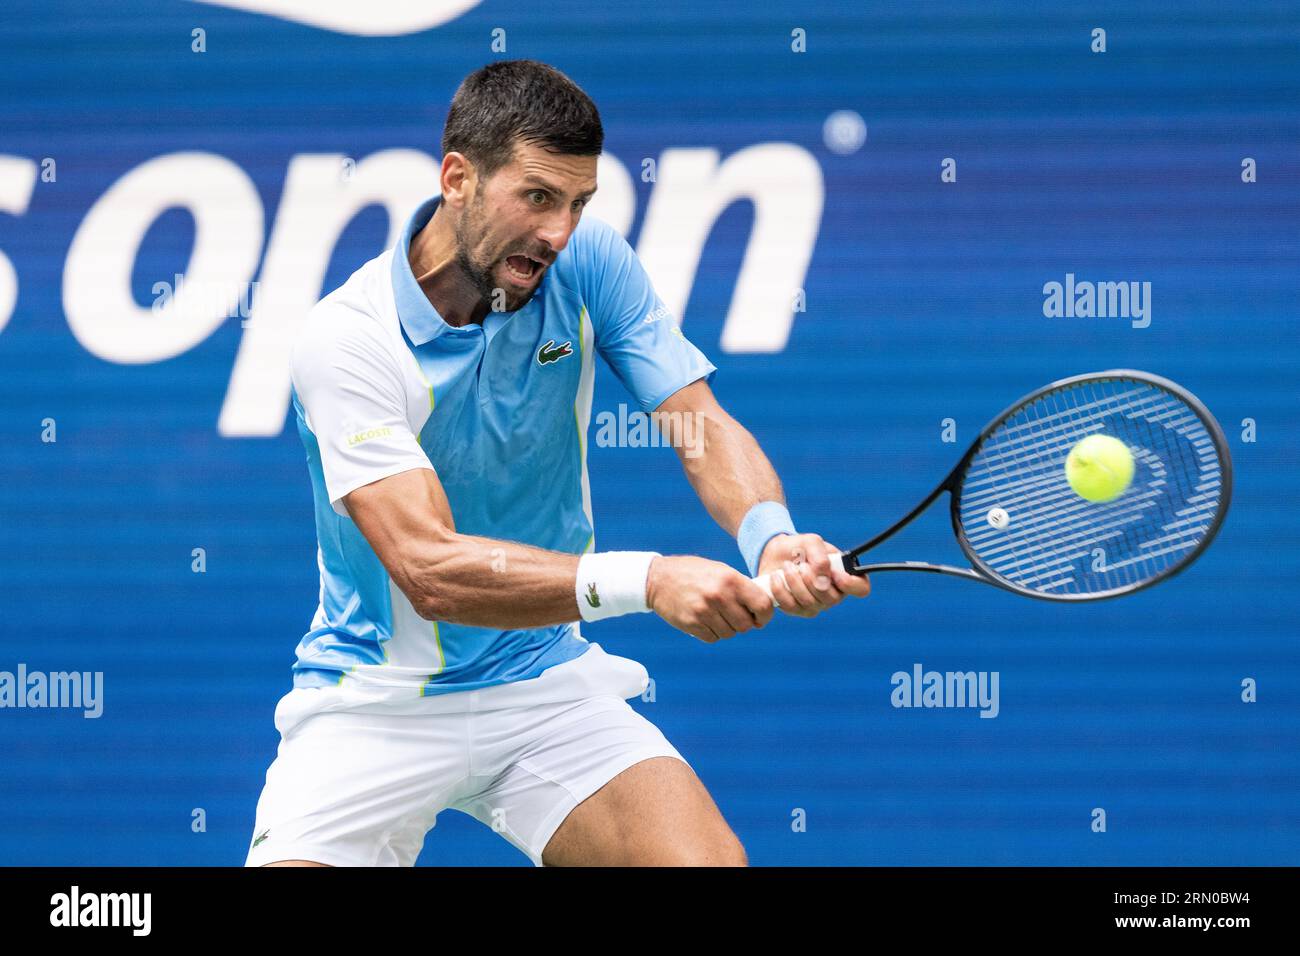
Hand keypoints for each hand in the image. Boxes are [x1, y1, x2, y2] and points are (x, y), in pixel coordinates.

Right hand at [645, 555, 774, 642]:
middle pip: (746, 625)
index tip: (760, 618)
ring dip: (726, 628)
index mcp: (731, 579)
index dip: (765, 615)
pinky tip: (704, 620)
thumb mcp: (720, 570)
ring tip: (716, 615)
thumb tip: (762, 607)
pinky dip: (712, 633)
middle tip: (734, 616)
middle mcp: (719, 596)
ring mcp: (704, 611)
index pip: (762, 605)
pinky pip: (713, 638)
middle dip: (744, 623)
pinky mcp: (692, 624)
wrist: (658, 578)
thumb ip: (741, 587)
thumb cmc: (693, 573)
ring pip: (730, 633)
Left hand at [757, 532, 870, 617]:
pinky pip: (791, 607)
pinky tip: (776, 577)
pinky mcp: (797, 610)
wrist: (776, 554)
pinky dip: (781, 590)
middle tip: (801, 564)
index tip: (834, 573)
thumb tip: (823, 575)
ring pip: (809, 603)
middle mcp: (833, 594)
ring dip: (795, 582)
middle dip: (812, 580)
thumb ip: (820, 555)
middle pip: (831, 599)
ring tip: (787, 566)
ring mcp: (816, 605)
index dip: (851, 584)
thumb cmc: (799, 548)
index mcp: (844, 576)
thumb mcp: (811, 542)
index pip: (861, 588)